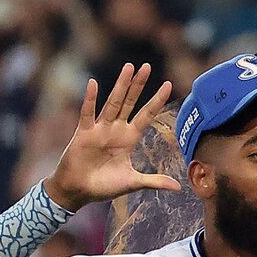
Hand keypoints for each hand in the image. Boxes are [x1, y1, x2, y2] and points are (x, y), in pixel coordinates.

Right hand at [43, 63, 177, 210]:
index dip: (156, 101)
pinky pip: (87, 113)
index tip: (168, 84)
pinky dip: (90, 99)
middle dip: (138, 85)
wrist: (78, 191)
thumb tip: (177, 187)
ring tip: (129, 67)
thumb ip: (154, 181)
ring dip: (121, 85)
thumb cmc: (104, 186)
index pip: (146, 115)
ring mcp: (99, 129)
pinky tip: (94, 84)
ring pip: (113, 103)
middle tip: (146, 66)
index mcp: (128, 138)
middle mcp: (115, 129)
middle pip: (130, 102)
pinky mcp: (83, 134)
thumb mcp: (133, 182)